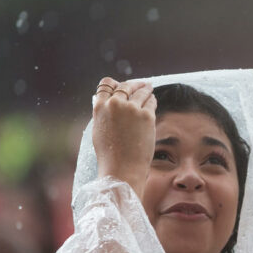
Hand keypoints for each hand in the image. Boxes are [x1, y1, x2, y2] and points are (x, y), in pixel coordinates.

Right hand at [92, 77, 155, 197]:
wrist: (122, 169)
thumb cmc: (109, 154)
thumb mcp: (99, 130)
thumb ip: (101, 113)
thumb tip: (101, 100)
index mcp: (100, 107)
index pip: (106, 84)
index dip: (115, 84)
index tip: (122, 86)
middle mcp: (115, 104)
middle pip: (126, 85)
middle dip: (134, 84)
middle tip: (142, 84)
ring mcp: (131, 109)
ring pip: (141, 91)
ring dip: (145, 89)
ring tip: (149, 89)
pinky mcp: (146, 115)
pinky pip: (151, 101)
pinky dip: (152, 100)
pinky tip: (153, 100)